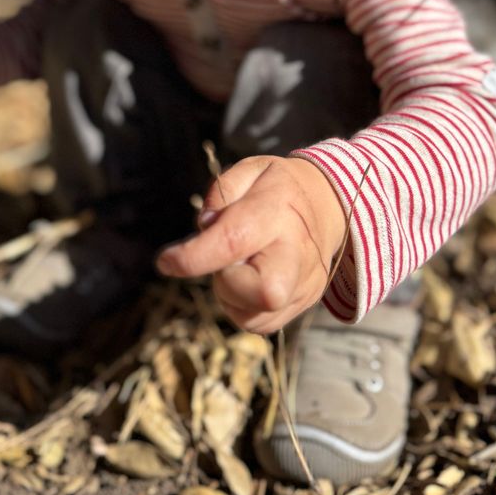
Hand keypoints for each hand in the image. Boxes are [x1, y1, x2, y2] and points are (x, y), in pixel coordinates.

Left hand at [156, 155, 346, 333]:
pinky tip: (250, 279)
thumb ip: (222, 193)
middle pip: (263, 291)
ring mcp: (306, 283)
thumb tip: (205, 227)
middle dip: (227, 281)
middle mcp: (297, 252)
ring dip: (231, 296)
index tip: (165, 261)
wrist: (330, 204)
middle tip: (227, 258)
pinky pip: (260, 324)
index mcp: (278, 211)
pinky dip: (244, 307)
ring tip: (241, 264)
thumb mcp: (250, 170)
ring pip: (253, 317)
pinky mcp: (305, 303)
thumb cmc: (279, 187)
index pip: (234, 240)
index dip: (194, 256)